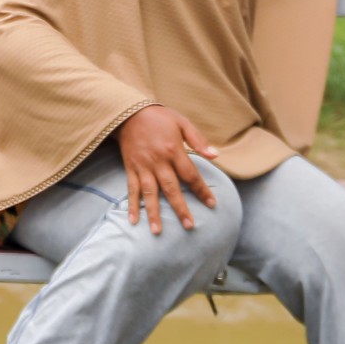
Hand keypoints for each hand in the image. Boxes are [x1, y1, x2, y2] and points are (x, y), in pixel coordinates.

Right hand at [116, 104, 220, 235]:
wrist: (129, 112)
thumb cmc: (159, 117)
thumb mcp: (182, 122)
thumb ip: (198, 140)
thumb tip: (215, 155)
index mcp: (173, 150)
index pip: (190, 175)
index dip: (201, 190)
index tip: (211, 204)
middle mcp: (158, 161)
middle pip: (171, 189)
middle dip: (180, 209)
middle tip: (189, 226)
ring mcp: (143, 167)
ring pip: (149, 194)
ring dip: (154, 213)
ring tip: (157, 232)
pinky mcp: (131, 169)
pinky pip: (131, 189)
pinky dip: (131, 205)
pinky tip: (133, 221)